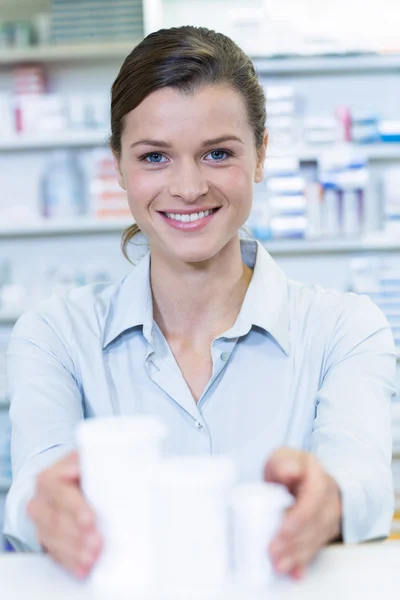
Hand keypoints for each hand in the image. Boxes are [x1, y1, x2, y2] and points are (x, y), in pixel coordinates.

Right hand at [27, 452, 101, 578]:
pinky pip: (55, 554)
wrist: (66, 482)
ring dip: (75, 550)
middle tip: (97, 543)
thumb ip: (91, 460)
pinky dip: (71, 561)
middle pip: (57, 521)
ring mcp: (40, 523)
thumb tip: (88, 464)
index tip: (90, 519)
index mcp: (47, 478)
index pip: (60, 493)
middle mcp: (39, 501)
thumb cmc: (82, 470)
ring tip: (93, 557)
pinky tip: (84, 566)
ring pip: (55, 540)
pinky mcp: (46, 539)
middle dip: (78, 534)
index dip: (76, 507)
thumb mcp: (86, 460)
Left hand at [264, 448, 341, 580]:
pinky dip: (305, 561)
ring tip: (279, 565)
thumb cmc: (288, 467)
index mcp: (318, 476)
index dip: (301, 515)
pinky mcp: (326, 531)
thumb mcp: (281, 458)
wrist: (303, 475)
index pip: (315, 498)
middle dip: (295, 540)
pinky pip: (317, 548)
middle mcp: (330, 497)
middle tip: (273, 553)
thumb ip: (283, 463)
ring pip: (318, 538)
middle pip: (317, 522)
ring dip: (298, 554)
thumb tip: (289, 471)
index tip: (284, 528)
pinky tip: (296, 572)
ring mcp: (331, 515)